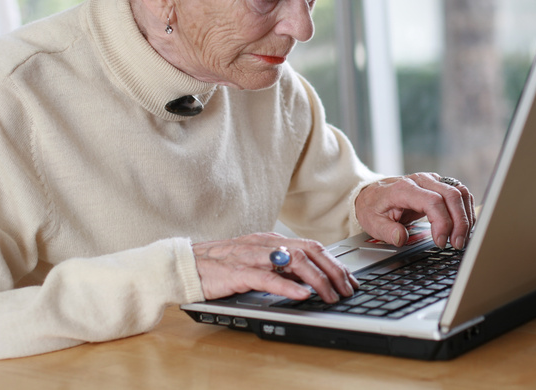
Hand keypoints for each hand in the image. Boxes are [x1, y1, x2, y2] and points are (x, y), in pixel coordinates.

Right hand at [192, 233, 358, 302]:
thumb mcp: (257, 262)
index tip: (349, 279)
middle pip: (310, 251)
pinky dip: (287, 287)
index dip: (335, 263)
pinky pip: (266, 278)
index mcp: (273, 241)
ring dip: (317, 279)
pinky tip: (302, 295)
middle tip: (348, 289)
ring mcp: (252, 256)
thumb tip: (309, 279)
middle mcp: (266, 244)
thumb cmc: (221, 266)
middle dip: (334, 270)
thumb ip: (281, 267)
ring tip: (331, 295)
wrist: (186, 264)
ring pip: (293, 262)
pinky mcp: (237, 272)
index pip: (313, 247)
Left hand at [355, 173, 474, 249]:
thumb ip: (386, 231)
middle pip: (452, 195)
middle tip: (457, 244)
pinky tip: (464, 227)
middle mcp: (421, 180)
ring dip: (466, 216)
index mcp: (404, 188)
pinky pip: (460, 194)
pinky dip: (466, 210)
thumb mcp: (372, 222)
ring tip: (461, 238)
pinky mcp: (439, 185)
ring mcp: (432, 180)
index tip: (441, 241)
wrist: (372, 192)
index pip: (433, 201)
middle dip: (460, 222)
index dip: (442, 222)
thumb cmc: (373, 207)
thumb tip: (401, 238)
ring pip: (460, 192)